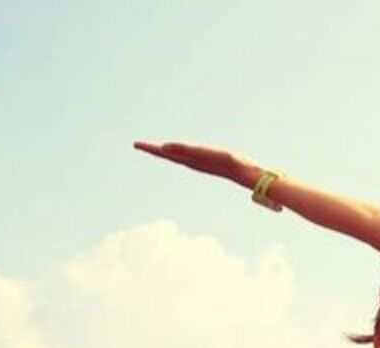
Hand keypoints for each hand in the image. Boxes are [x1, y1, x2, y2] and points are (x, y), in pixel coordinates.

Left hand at [134, 140, 257, 188]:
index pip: (163, 153)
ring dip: (166, 152)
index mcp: (186, 159)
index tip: (136, 144)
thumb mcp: (200, 152)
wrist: (243, 172)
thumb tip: (162, 147)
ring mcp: (199, 162)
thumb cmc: (222, 161)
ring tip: (158, 149)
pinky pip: (189, 156)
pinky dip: (181, 152)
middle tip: (139, 145)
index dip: (149, 148)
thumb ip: (181, 148)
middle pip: (167, 154)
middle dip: (154, 150)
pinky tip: (182, 153)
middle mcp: (190, 161)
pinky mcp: (208, 161)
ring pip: (177, 156)